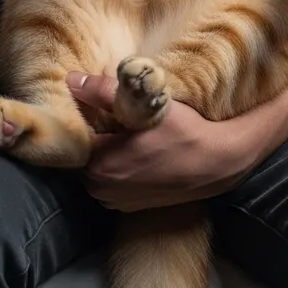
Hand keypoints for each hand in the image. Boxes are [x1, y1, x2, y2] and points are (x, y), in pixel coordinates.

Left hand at [67, 71, 251, 210]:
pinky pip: (114, 181)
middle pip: (89, 151)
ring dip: (110, 151)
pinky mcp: (130, 207)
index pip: (79, 133)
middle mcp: (100, 190)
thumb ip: (102, 92)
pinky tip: (141, 153)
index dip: (90, 115)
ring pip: (101, 167)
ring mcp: (115, 201)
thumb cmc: (182, 133)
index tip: (108, 105)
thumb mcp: (142, 107)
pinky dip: (121, 167)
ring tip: (133, 133)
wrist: (217, 163)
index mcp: (98, 166)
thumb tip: (71, 80)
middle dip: (99, 134)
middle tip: (122, 116)